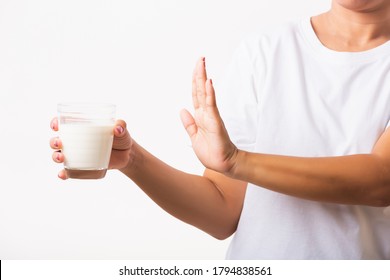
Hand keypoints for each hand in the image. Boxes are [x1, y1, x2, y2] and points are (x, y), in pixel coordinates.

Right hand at [49, 118, 132, 178]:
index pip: (63, 123)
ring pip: (59, 155)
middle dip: (54, 142)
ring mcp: (77, 154)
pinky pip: (69, 171)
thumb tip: (118, 128)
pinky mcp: (82, 166)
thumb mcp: (121, 129)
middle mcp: (75, 141)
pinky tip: (63, 175)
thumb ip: (121, 126)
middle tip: (59, 143)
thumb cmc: (121, 137)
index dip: (55, 123)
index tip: (56, 125)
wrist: (127, 154)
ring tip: (61, 158)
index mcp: (81, 127)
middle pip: (57, 140)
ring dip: (55, 156)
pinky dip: (63, 174)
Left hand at [180, 57, 237, 173]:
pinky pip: (212, 105)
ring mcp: (211, 116)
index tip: (196, 67)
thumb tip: (182, 110)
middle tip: (200, 58)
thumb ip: (188, 123)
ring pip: (206, 93)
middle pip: (201, 89)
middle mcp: (206, 113)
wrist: (222, 164)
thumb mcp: (193, 137)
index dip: (195, 81)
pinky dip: (210, 94)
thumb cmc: (210, 151)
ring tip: (202, 63)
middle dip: (199, 73)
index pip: (196, 94)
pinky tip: (209, 82)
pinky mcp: (216, 122)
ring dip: (203, 78)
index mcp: (199, 116)